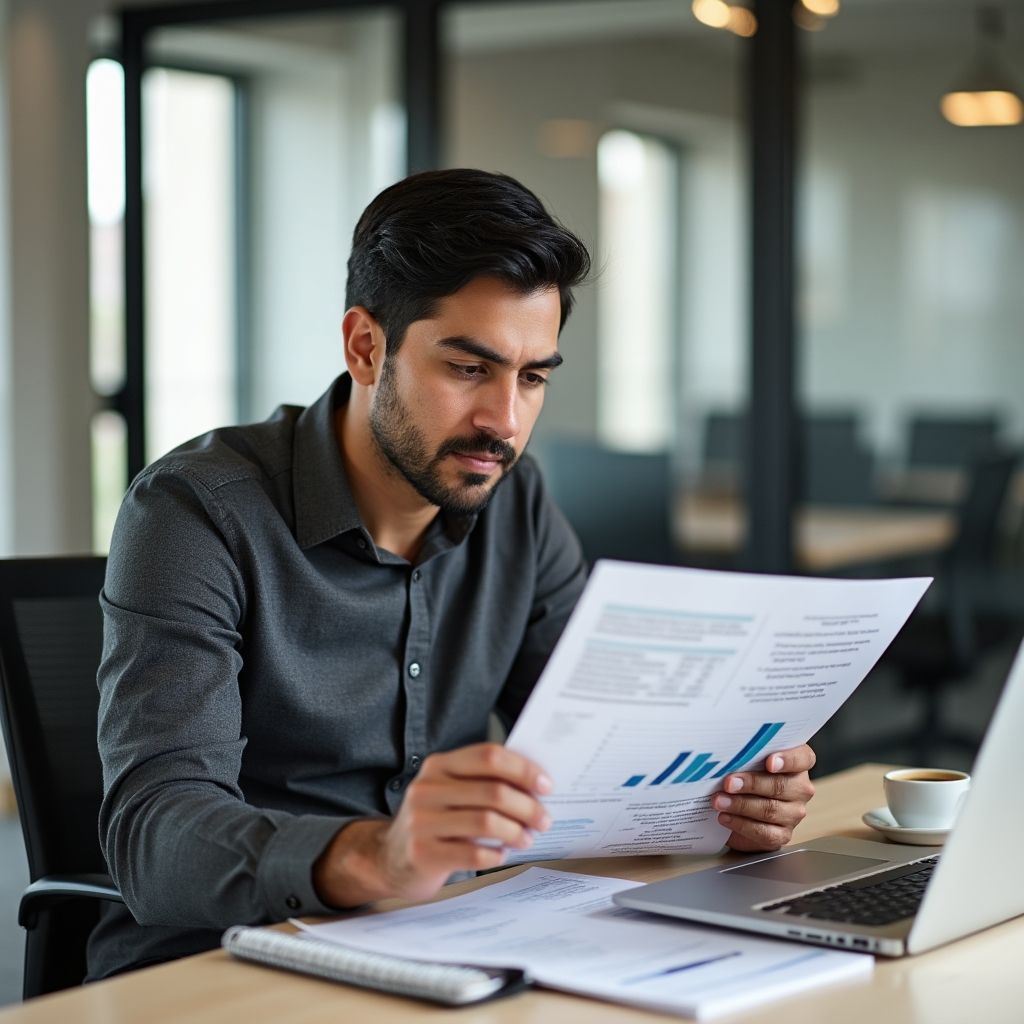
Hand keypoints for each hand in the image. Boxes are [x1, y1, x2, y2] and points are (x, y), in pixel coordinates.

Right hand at [313, 743, 551, 906]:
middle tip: (544, 819)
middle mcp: (427, 789)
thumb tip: (536, 784)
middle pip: (493, 792)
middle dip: (528, 807)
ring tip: (527, 839)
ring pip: (486, 823)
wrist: (388, 857)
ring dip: (516, 832)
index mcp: (438, 765)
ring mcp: (421, 822)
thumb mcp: (449, 791)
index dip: (523, 769)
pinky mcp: (422, 854)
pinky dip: (496, 856)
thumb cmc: (434, 821)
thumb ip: (481, 782)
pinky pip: (473, 855)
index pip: (488, 756)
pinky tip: (501, 855)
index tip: (546, 785)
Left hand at [712, 744, 815, 851]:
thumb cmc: (746, 776)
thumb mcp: (747, 762)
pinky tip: (726, 817)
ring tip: (720, 801)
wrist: (742, 810)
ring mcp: (794, 813)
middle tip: (729, 783)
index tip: (769, 762)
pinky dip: (742, 824)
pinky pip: (765, 832)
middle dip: (751, 784)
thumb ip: (746, 756)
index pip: (803, 758)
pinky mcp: (783, 835)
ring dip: (741, 805)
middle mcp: (800, 789)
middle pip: (780, 785)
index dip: (788, 759)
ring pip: (770, 809)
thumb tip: (726, 756)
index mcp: (798, 764)